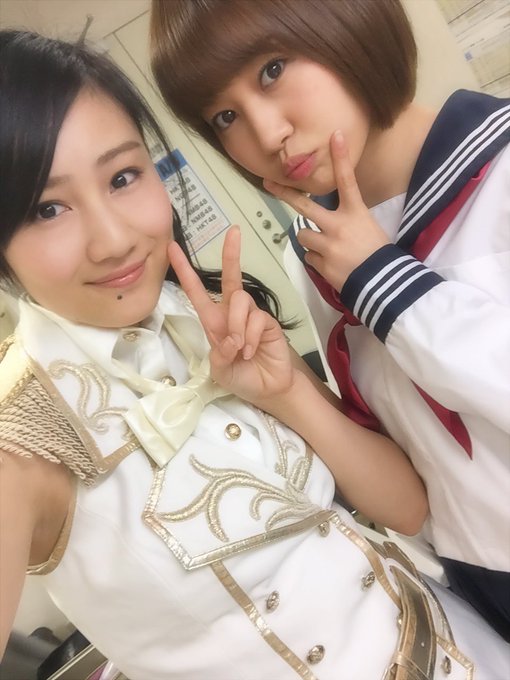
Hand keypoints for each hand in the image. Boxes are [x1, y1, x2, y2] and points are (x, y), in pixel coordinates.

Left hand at [167, 226, 293, 403]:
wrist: (268, 389)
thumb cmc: (241, 378)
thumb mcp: (219, 371)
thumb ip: (220, 354)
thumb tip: (232, 337)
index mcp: (213, 321)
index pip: (197, 292)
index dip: (185, 270)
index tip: (174, 248)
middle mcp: (232, 314)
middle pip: (230, 278)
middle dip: (231, 254)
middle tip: (234, 231)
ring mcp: (251, 316)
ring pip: (240, 301)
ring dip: (237, 326)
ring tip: (241, 350)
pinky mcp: (267, 322)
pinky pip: (256, 319)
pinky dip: (251, 337)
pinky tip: (251, 350)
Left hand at [264, 130, 388, 290]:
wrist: (383, 284)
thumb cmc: (379, 253)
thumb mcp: (368, 227)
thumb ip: (347, 219)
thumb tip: (326, 218)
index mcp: (355, 213)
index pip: (347, 181)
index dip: (341, 158)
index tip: (335, 135)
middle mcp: (338, 226)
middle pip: (304, 206)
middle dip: (285, 194)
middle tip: (268, 184)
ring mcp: (328, 246)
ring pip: (302, 235)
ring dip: (310, 240)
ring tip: (328, 248)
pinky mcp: (321, 264)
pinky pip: (309, 257)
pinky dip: (317, 260)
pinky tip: (333, 264)